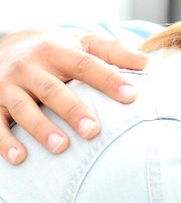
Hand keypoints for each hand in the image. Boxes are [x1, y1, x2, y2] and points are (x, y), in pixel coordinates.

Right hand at [0, 31, 145, 163]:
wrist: (6, 46)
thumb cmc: (59, 53)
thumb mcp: (83, 44)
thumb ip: (114, 51)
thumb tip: (145, 62)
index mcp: (57, 51)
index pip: (85, 64)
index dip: (108, 79)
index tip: (132, 96)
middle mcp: (30, 67)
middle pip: (53, 89)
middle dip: (72, 110)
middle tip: (93, 130)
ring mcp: (8, 86)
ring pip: (24, 108)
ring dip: (40, 128)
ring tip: (61, 147)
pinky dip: (4, 141)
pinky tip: (18, 158)